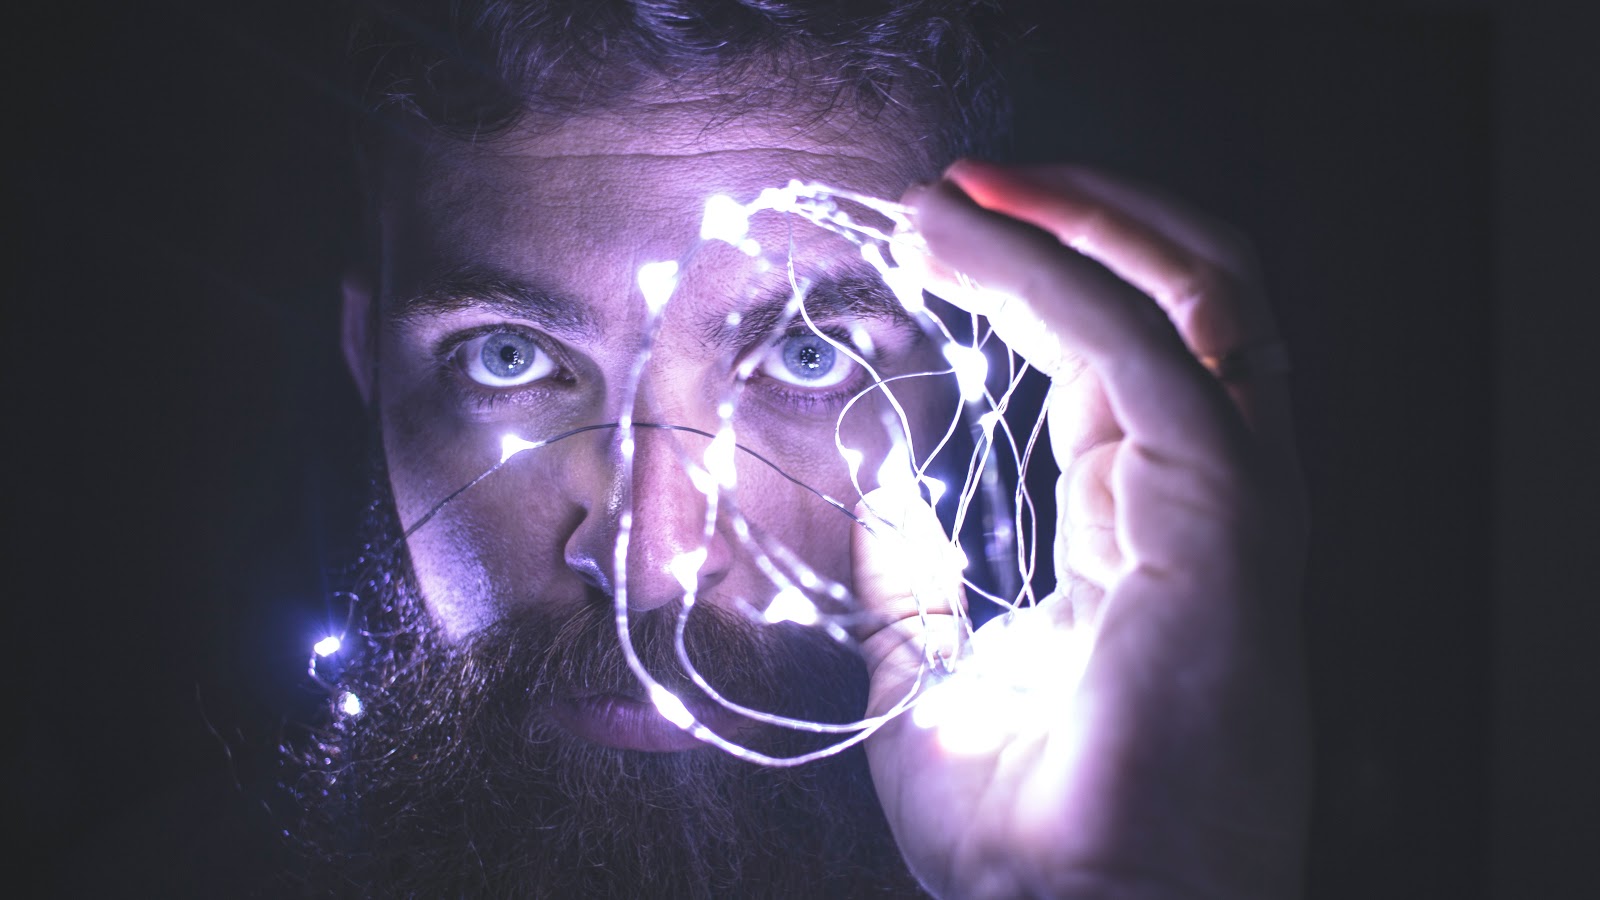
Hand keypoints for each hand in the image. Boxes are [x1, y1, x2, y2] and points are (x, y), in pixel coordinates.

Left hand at [852, 161, 1309, 898]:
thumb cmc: (1036, 840)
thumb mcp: (937, 679)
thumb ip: (919, 573)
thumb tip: (880, 484)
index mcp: (1158, 538)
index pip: (1128, 364)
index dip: (1042, 284)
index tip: (936, 242)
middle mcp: (1216, 507)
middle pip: (1194, 305)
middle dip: (1081, 221)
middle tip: (957, 191)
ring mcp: (1236, 511)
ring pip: (1202, 300)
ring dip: (1074, 224)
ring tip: (946, 202)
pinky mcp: (1225, 527)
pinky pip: (1153, 356)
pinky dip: (1060, 279)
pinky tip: (969, 252)